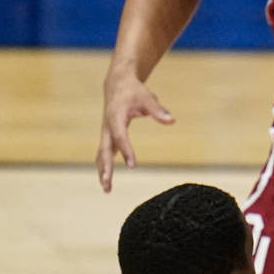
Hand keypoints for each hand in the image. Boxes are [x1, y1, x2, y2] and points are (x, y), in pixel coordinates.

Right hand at [96, 70, 174, 191]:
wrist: (117, 83)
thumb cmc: (134, 91)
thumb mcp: (147, 97)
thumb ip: (158, 110)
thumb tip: (172, 121)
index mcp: (115, 116)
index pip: (120, 136)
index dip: (125, 151)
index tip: (132, 165)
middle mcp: (107, 126)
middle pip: (104, 150)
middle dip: (106, 167)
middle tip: (107, 183)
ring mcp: (106, 132)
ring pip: (101, 154)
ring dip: (103, 171)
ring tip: (107, 189)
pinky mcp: (108, 135)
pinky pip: (104, 153)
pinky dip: (104, 165)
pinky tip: (107, 179)